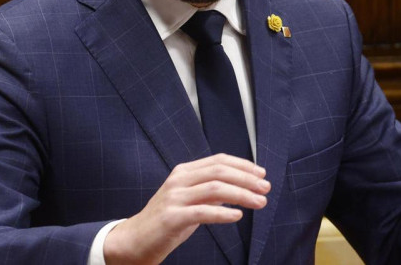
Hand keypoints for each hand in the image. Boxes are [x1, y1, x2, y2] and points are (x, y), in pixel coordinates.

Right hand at [104, 153, 269, 264]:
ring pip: (215, 189)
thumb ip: (210, 192)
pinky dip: (224, 214)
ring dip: (242, 195)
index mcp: (184, 172)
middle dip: (247, 179)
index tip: (261, 173)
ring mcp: (174, 198)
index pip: (219, 160)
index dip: (243, 165)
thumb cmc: (165, 221)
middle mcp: (179, 180)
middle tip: (266, 188)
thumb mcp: (190, 200)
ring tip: (259, 202)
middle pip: (220, 172)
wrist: (135, 240)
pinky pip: (203, 212)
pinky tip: (237, 217)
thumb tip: (239, 187)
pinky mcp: (172, 217)